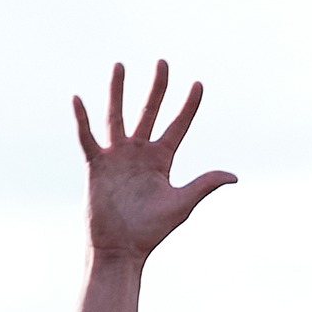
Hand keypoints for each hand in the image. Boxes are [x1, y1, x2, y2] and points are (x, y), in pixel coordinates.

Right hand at [73, 60, 235, 261]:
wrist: (122, 249)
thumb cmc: (151, 230)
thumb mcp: (182, 204)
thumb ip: (204, 184)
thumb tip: (234, 176)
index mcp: (162, 160)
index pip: (178, 126)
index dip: (188, 106)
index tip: (198, 84)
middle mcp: (140, 153)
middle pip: (149, 112)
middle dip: (157, 88)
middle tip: (163, 62)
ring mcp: (117, 156)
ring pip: (117, 116)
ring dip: (118, 91)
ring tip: (120, 65)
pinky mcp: (96, 165)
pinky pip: (88, 137)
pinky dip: (82, 119)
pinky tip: (78, 98)